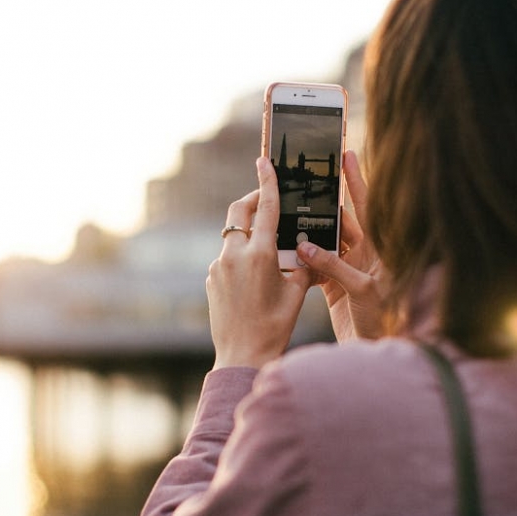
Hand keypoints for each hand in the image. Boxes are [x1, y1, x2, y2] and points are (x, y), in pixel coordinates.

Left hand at [207, 157, 313, 369]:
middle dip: (252, 201)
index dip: (267, 181)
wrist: (242, 355)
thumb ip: (302, 264)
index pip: (266, 208)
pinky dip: (240, 257)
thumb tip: (305, 248)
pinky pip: (227, 258)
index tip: (264, 161)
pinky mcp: (211, 279)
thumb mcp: (297, 292)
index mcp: (261, 255)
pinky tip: (254, 277)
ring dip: (248, 234)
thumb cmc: (275, 326)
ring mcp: (218, 267)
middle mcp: (234, 256)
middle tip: (266, 200)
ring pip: (233, 237)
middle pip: (239, 213)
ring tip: (269, 250)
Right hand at [296, 150, 387, 340]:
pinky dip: (304, 262)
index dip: (358, 180)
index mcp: (380, 249)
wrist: (378, 353)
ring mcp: (351, 269)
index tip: (347, 153)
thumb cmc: (385, 321)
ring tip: (291, 217)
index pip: (369, 206)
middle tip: (305, 183)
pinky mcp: (336, 287)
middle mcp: (366, 254)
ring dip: (310, 234)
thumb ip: (335, 268)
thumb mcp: (363, 291)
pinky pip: (317, 267)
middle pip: (343, 221)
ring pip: (326, 243)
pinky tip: (290, 254)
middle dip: (324, 205)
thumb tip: (306, 247)